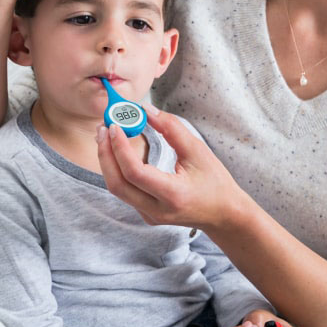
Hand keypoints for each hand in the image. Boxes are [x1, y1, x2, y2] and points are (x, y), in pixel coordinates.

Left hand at [96, 105, 251, 230]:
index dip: (120, 147)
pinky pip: (125, 191)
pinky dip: (118, 170)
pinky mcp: (146, 215)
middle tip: (104, 128)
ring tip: (106, 136)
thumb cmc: (215, 181)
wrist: (223, 214)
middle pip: (117, 184)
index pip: (135, 172)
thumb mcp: (198, 150)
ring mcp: (149, 216)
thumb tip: (146, 110)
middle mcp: (157, 210)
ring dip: (108, 161)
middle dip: (106, 154)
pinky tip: (118, 152)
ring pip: (117, 189)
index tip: (115, 125)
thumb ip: (171, 128)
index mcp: (173, 194)